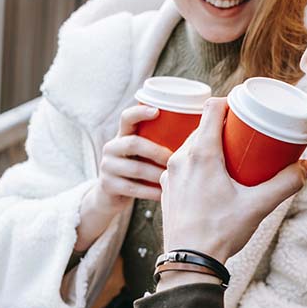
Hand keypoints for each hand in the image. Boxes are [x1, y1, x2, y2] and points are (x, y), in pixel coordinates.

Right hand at [75, 105, 172, 251]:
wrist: (111, 197)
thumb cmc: (139, 172)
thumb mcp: (144, 154)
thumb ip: (160, 143)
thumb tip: (199, 134)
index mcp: (123, 135)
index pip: (127, 117)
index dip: (140, 112)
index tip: (157, 111)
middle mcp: (112, 147)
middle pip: (133, 143)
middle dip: (157, 152)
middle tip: (175, 160)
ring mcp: (107, 166)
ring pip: (135, 168)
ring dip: (157, 174)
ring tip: (173, 178)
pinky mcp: (107, 185)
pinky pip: (133, 188)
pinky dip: (152, 191)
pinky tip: (164, 194)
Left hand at [160, 98, 306, 263]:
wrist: (189, 261)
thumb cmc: (220, 232)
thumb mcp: (259, 206)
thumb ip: (286, 184)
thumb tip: (305, 167)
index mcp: (201, 154)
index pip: (211, 108)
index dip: (229, 103)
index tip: (244, 110)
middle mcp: (180, 158)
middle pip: (202, 127)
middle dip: (224, 127)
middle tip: (244, 137)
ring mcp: (170, 174)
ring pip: (190, 146)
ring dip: (209, 145)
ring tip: (230, 158)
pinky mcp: (167, 188)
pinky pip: (182, 165)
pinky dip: (197, 164)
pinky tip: (211, 178)